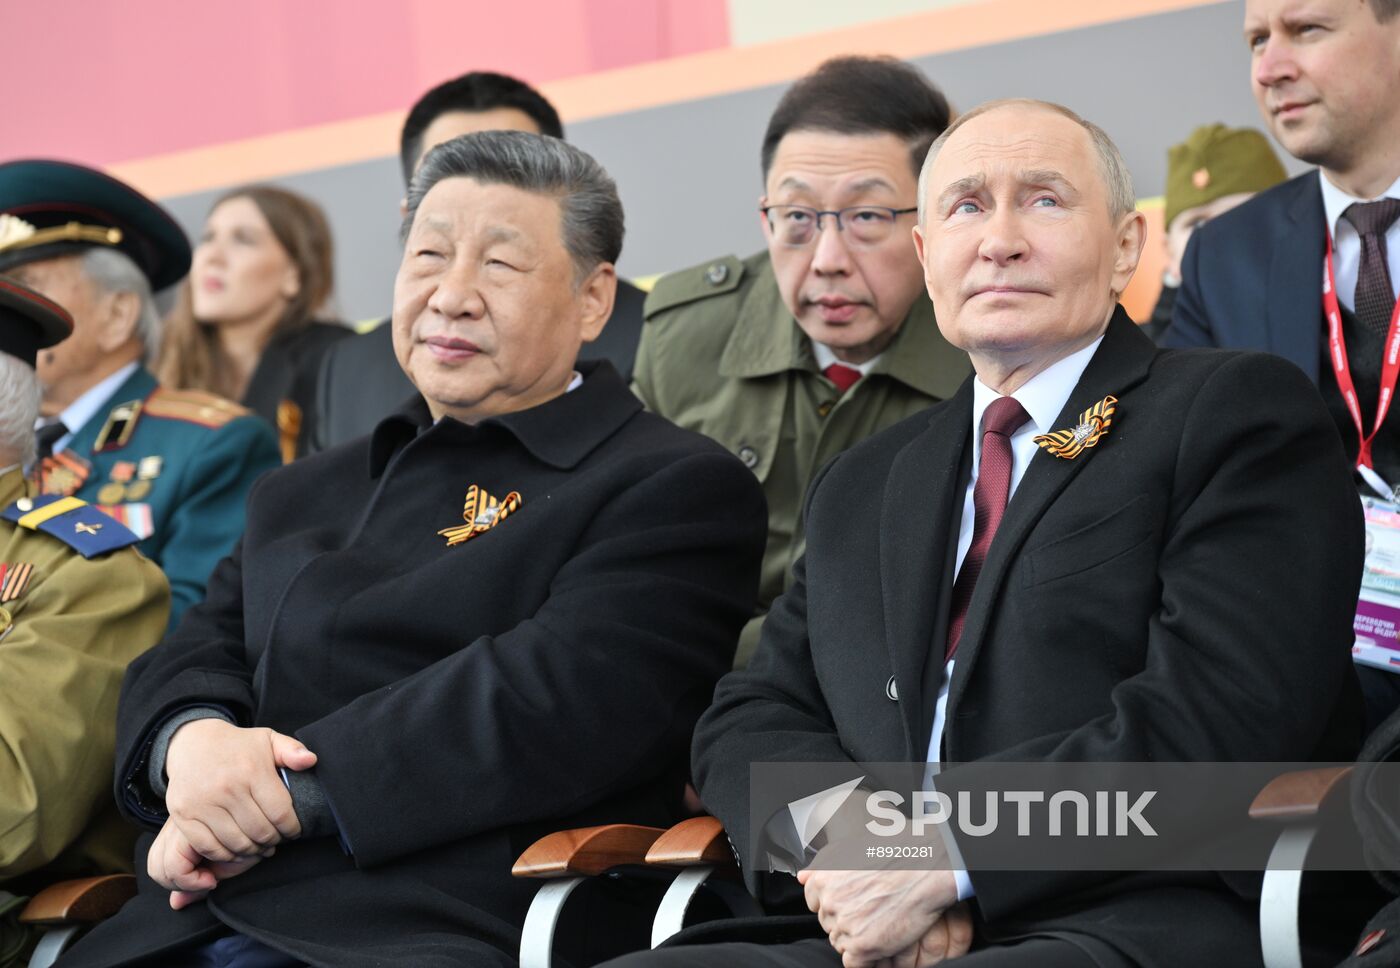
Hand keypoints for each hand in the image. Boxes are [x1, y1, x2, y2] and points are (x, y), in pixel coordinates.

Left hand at [147, 819, 269, 909]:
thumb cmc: (253, 838)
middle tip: (210, 880)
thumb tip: (176, 903)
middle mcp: (181, 824)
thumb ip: (198, 879)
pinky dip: (194, 879)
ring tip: (216, 876)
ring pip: (163, 867)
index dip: (178, 881)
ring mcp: (185, 824)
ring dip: (189, 882)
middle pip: (156, 866)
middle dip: (179, 884)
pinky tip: (216, 875)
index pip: (157, 862)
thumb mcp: (224, 862)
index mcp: (185, 828)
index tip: (210, 879)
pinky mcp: (193, 827)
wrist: (274, 818)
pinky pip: (176, 864)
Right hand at [163, 718, 315, 862]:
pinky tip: (236, 849)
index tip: (293, 831)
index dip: (291, 828)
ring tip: (259, 846)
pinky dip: (225, 854)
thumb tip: (311, 761)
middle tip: (276, 841)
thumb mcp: (268, 739)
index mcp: (252, 770)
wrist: (192, 743)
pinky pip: (209, 847)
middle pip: (259, 831)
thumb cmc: (238, 746)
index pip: (280, 813)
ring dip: (252, 851)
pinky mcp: (184, 816)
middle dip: (273, 841)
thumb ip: (292, 750)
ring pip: (236, 843)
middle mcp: (227, 788)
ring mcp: (202, 803)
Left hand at [797, 867, 957, 967]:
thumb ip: (824, 866)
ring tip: (881, 925)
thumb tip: (802, 877)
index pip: (815, 902)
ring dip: (858, 940)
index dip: (836, 904)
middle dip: (848, 921)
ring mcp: (844, 925)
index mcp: (824, 878)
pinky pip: (854, 963)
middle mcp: (829, 901)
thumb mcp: (853, 848)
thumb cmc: (898, 854)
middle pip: (829, 923)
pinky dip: (867, 959)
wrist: (927, 869)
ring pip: (841, 943)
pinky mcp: (861, 947)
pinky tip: (882, 943)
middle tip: (872, 912)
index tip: (852, 902)